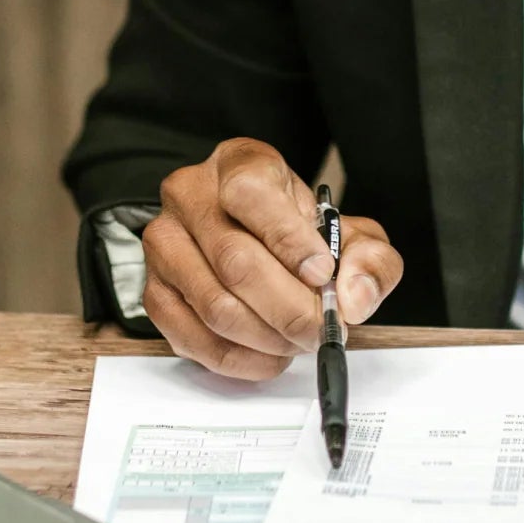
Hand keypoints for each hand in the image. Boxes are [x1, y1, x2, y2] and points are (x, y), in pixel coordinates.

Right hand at [141, 139, 402, 380]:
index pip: (250, 195)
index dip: (289, 241)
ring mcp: (165, 244)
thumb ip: (369, 260)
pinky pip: (193, 338)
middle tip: (322, 330)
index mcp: (238, 164)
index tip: (322, 276)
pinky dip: (239, 359)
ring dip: (267, 338)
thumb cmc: (301, 234)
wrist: (259, 242)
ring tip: (299, 341)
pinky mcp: (154, 291)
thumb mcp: (350, 233)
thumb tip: (353, 296)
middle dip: (289, 308)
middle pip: (235, 262)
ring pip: (215, 307)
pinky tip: (269, 354)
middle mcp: (190, 196)